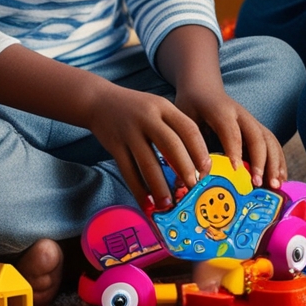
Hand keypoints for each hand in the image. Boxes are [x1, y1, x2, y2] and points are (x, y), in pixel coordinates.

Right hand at [84, 80, 210, 211]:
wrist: (99, 101)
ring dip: (160, 186)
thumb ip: (174, 128)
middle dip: (184, 169)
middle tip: (192, 189)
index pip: (188, 128)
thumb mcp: (159, 108)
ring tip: (169, 203)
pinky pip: (128, 171)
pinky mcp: (114, 146)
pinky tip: (147, 203)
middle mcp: (148, 118)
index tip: (206, 170)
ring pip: (148, 162)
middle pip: (171, 145)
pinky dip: (139, 190)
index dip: (200, 150)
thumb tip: (195, 162)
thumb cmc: (137, 109)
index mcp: (164, 107)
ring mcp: (130, 132)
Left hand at [153, 26, 284, 189]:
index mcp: (220, 111)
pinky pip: (273, 144)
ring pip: (269, 140)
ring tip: (275, 185)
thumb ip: (189, 146)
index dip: (235, 150)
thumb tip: (190, 179)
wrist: (203, 88)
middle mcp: (241, 115)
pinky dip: (279, 162)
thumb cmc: (191, 107)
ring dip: (274, 163)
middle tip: (258, 183)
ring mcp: (252, 121)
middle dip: (260, 160)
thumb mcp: (183, 121)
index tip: (236, 170)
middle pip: (256, 135)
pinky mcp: (257, 129)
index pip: (231, 131)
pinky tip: (280, 179)